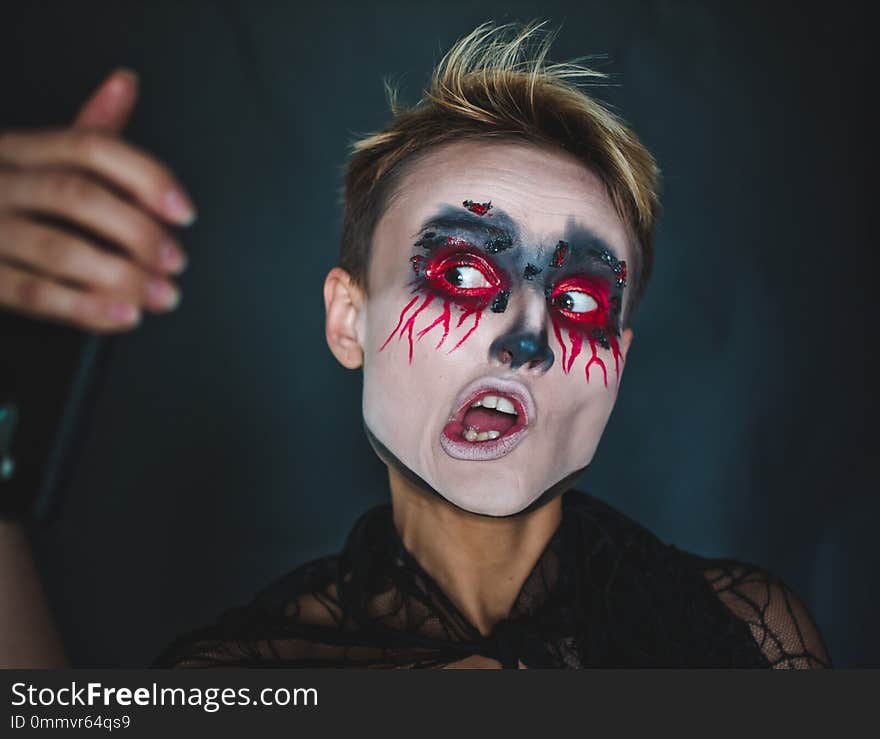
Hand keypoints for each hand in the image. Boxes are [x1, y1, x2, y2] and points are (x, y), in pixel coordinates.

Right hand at [0, 69, 195, 331]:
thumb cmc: (0, 196)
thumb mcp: (34, 157)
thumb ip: (86, 129)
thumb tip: (125, 84)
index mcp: (19, 150)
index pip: (89, 148)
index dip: (144, 177)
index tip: (184, 211)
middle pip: (78, 197)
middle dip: (138, 232)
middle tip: (176, 261)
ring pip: (58, 249)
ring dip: (122, 277)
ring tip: (164, 295)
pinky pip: (33, 292)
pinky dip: (85, 307)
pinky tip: (123, 315)